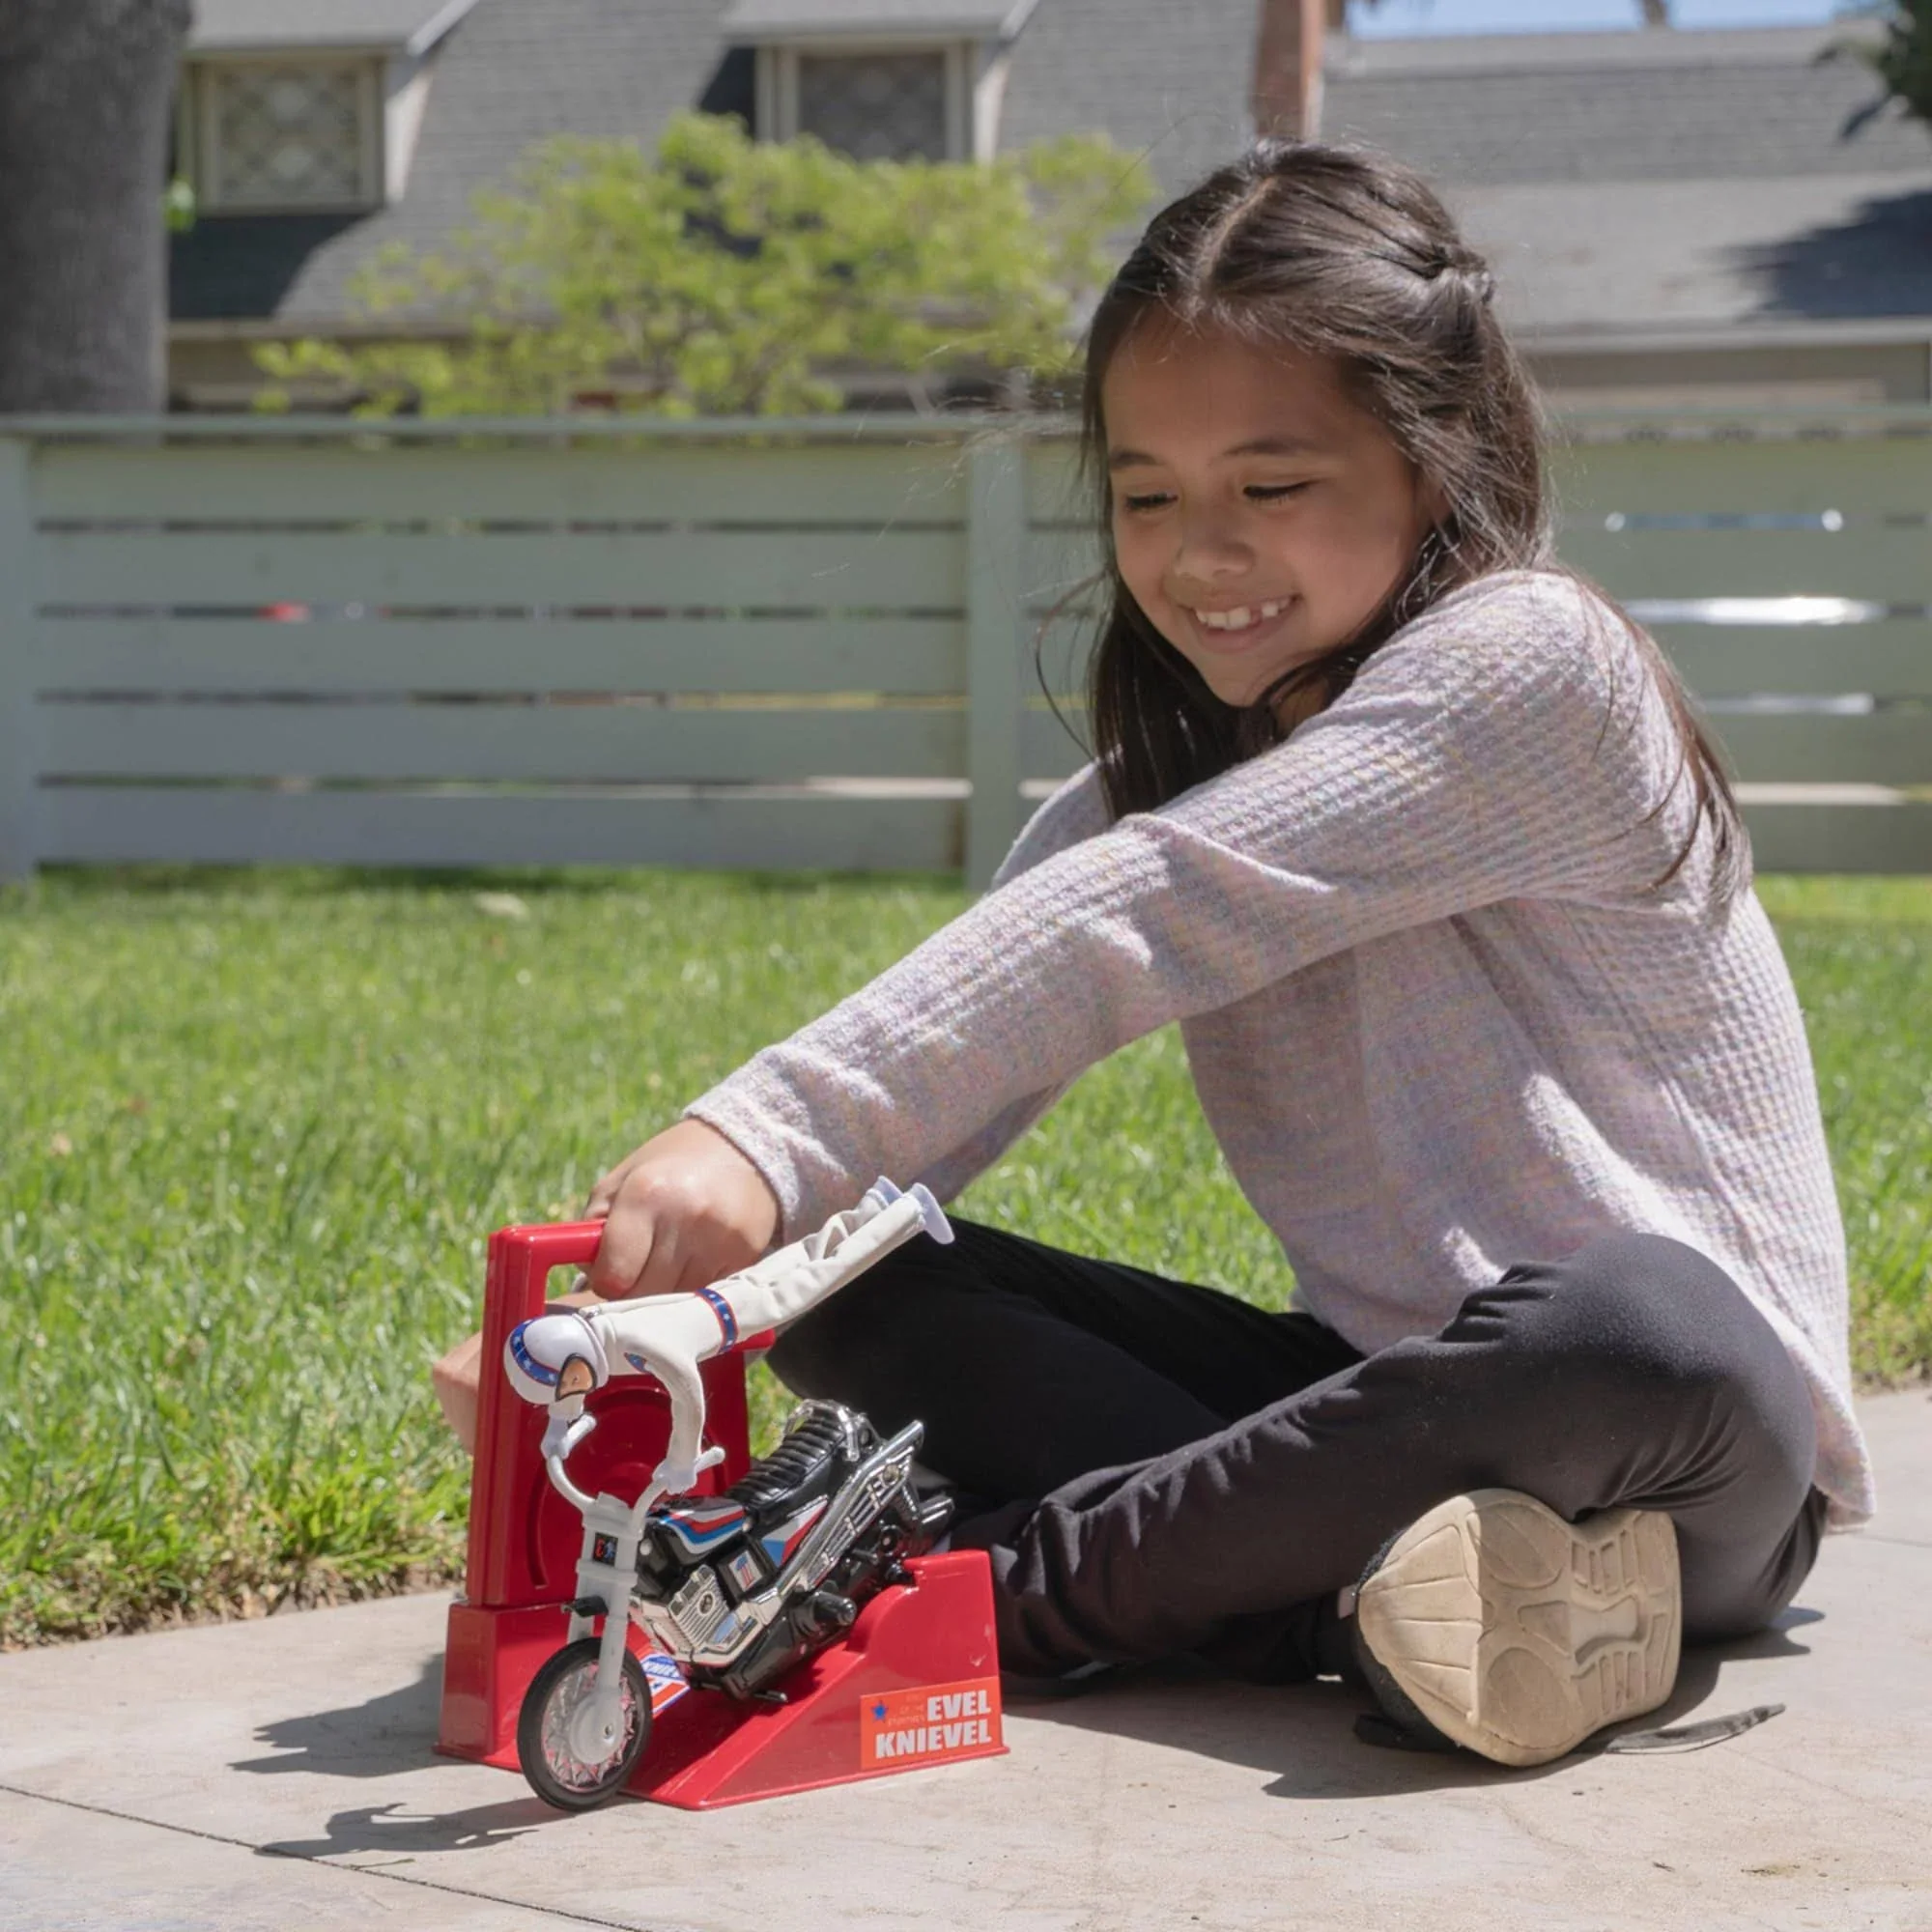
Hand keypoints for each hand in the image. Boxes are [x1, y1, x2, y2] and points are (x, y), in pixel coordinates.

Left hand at [582, 1118, 779, 1299]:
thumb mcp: (620, 1182)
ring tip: (671, 1258)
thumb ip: (592, 1229)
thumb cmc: (668, 1168)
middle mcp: (686, 1218)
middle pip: (644, 1295)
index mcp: (646, 1195)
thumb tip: (590, 1279)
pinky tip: (697, 1259)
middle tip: (639, 1266)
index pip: (614, 1277)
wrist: (740, 1151)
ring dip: (667, 1291)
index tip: (611, 1270)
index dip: (605, 1280)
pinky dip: (696, 1287)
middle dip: (634, 1288)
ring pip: (677, 1302)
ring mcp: (721, 1239)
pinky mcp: (746, 1255)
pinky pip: (708, 1295)